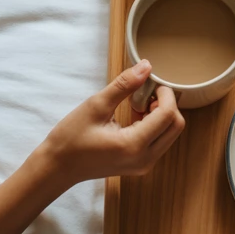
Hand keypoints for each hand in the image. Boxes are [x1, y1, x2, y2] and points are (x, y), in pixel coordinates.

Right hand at [41, 60, 184, 188]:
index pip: (168, 115)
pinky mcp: (140, 165)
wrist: (58, 167)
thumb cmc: (71, 138)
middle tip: (146, 92)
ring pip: (170, 134)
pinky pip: (160, 141)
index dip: (165, 94)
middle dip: (167, 104)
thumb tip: (146, 66)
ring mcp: (144, 165)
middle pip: (176, 126)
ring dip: (161, 114)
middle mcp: (144, 159)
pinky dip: (154, 125)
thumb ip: (124, 85)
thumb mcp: (96, 105)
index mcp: (134, 145)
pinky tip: (135, 116)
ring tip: (136, 104)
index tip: (152, 83)